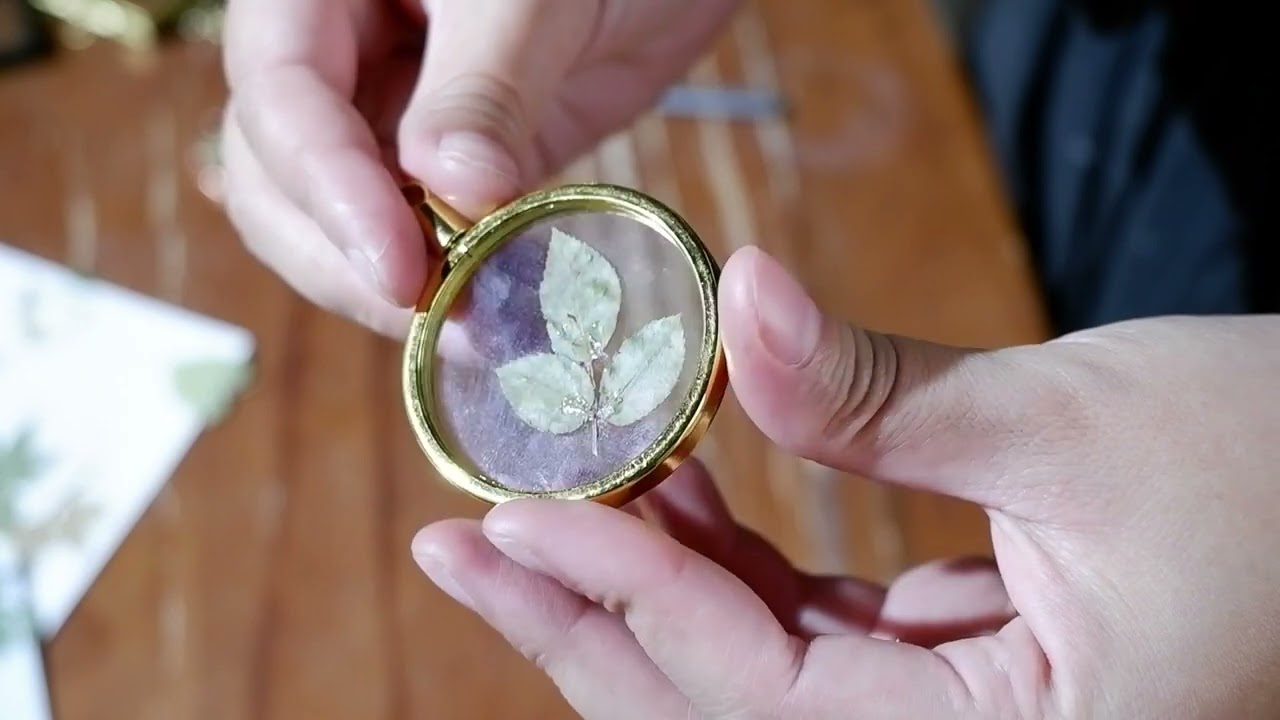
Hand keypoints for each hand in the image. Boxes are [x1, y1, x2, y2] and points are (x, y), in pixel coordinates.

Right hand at [219, 0, 738, 335]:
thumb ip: (486, 88)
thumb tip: (451, 194)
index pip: (281, 93)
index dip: (328, 188)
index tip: (398, 269)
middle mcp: (335, 56)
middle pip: (278, 173)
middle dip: (344, 254)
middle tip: (435, 316)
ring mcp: (387, 114)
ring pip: (336, 219)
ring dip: (390, 285)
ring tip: (473, 330)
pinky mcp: (445, 169)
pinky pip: (418, 234)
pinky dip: (447, 280)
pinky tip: (496, 316)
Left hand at [411, 246, 1279, 717]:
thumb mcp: (1076, 421)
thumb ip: (875, 392)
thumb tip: (730, 296)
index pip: (758, 695)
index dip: (625, 599)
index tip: (510, 521)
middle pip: (731, 717)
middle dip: (593, 628)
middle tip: (468, 550)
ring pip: (766, 681)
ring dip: (660, 590)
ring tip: (559, 502)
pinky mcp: (973, 669)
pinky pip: (822, 639)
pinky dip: (742, 570)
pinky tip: (680, 491)